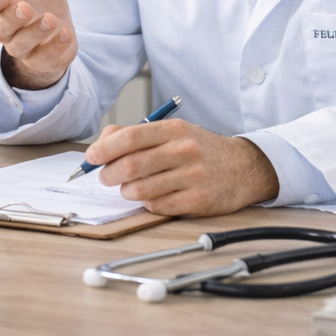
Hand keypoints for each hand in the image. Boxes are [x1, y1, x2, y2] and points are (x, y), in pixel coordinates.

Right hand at [0, 0, 76, 89]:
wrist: (60, 27)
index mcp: (4, 4)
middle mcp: (8, 28)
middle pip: (1, 28)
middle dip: (13, 18)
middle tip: (26, 8)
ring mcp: (24, 47)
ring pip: (21, 45)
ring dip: (35, 32)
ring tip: (52, 19)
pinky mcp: (42, 60)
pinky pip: (44, 59)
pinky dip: (54, 47)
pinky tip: (65, 34)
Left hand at [84, 119, 279, 216]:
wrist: (244, 167)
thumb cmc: (200, 149)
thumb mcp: (173, 132)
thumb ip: (136, 134)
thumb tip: (102, 142)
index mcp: (173, 130)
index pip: (129, 137)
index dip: (104, 149)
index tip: (91, 157)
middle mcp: (183, 150)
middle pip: (131, 165)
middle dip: (109, 174)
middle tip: (105, 177)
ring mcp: (192, 176)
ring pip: (142, 189)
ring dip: (126, 191)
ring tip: (127, 188)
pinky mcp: (198, 200)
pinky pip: (158, 206)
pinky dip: (147, 203)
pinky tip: (151, 197)